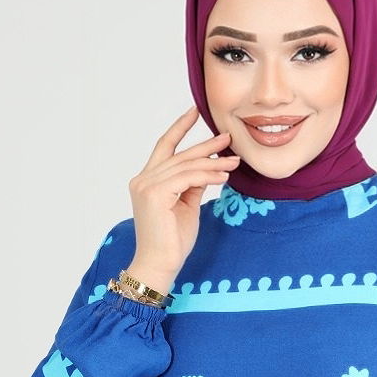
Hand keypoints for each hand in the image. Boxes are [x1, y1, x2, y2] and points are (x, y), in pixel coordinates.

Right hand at [126, 105, 240, 293]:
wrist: (160, 265)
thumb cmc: (172, 241)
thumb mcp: (186, 206)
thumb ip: (192, 185)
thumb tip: (207, 169)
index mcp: (147, 181)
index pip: (164, 147)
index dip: (180, 128)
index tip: (195, 111)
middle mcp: (143, 180)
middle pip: (179, 155)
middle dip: (206, 146)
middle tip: (228, 137)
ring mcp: (146, 186)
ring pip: (186, 166)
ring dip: (212, 163)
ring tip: (234, 162)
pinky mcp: (155, 194)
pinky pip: (187, 178)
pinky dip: (207, 176)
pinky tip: (223, 176)